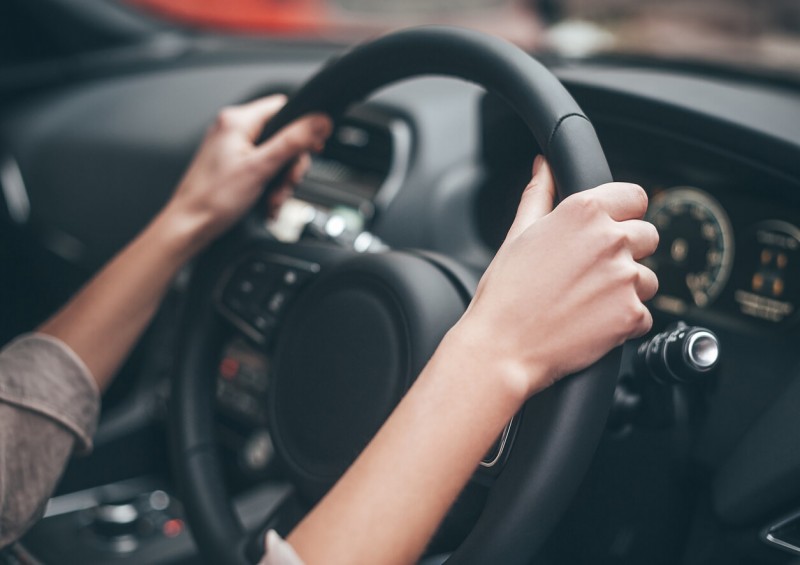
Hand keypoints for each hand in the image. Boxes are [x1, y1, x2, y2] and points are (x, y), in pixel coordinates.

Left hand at [162, 94, 331, 251]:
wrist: (190, 226)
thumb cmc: (213, 199)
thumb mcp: (261, 168)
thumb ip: (293, 142)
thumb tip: (320, 121)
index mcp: (237, 120)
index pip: (284, 108)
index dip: (303, 128)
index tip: (312, 149)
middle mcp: (232, 128)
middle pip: (283, 136)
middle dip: (289, 166)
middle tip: (286, 184)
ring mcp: (231, 147)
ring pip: (274, 155)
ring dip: (280, 180)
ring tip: (272, 199)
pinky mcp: (231, 164)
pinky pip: (262, 167)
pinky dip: (269, 185)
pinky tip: (266, 201)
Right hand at [454, 156, 658, 397]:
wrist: (502, 347)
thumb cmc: (505, 293)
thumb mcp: (517, 234)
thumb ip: (539, 194)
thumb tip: (544, 166)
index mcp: (583, 211)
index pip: (635, 197)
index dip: (623, 215)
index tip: (609, 230)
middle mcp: (610, 239)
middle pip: (648, 236)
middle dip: (627, 253)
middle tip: (591, 273)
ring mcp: (624, 277)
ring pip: (648, 278)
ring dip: (627, 290)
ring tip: (587, 302)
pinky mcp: (631, 314)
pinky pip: (644, 315)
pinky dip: (624, 322)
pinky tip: (591, 324)